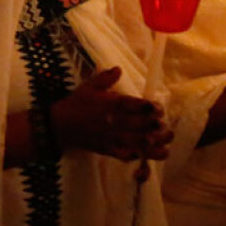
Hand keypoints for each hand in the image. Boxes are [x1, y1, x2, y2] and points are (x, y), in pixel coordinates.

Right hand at [49, 67, 170, 161]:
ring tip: (166, 141)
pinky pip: (126, 155)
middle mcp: (114, 121)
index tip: (159, 109)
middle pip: (141, 124)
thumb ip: (105, 78)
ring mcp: (112, 137)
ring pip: (138, 142)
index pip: (135, 105)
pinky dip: (138, 156)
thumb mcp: (89, 87)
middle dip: (156, 125)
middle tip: (164, 125)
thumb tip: (119, 68)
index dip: (150, 108)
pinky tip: (149, 155)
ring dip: (154, 142)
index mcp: (111, 104)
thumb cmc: (76, 104)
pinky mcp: (108, 150)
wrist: (59, 125)